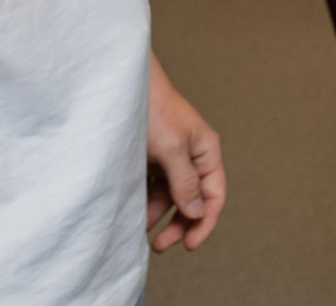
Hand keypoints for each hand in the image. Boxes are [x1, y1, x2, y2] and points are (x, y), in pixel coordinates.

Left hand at [145, 56, 225, 253]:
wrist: (121, 90)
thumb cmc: (152, 111)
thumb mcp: (172, 149)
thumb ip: (186, 182)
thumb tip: (197, 211)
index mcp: (206, 151)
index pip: (214, 194)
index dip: (206, 221)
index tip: (190, 245)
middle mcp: (192, 157)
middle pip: (193, 200)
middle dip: (180, 224)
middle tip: (160, 246)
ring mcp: (170, 159)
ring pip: (170, 197)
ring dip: (158, 217)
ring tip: (139, 233)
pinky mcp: (150, 159)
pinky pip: (152, 189)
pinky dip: (145, 203)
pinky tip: (132, 214)